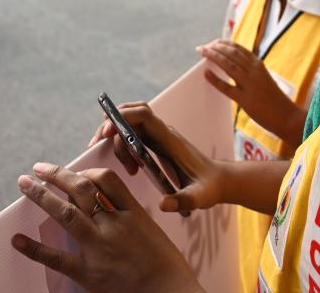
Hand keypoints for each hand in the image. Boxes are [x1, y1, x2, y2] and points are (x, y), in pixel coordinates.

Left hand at [12, 164, 201, 292]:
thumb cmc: (165, 267)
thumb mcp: (151, 231)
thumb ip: (127, 215)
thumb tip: (103, 204)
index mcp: (133, 213)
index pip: (105, 178)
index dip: (85, 171)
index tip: (73, 172)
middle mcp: (115, 226)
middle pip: (82, 189)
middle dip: (58, 175)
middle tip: (39, 168)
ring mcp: (100, 248)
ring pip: (66, 213)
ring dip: (42, 196)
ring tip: (25, 185)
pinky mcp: (90, 274)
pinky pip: (58, 258)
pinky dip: (35, 248)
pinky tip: (18, 239)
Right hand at [89, 103, 228, 213]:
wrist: (220, 181)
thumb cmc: (209, 188)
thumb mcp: (198, 198)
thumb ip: (182, 201)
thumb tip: (163, 204)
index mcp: (170, 139)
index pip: (143, 114)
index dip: (123, 117)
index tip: (107, 133)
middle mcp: (163, 133)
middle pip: (131, 114)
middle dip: (111, 125)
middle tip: (98, 146)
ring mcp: (159, 136)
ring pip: (131, 123)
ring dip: (117, 137)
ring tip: (125, 167)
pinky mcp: (157, 143)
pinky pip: (134, 133)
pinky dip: (123, 142)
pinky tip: (126, 164)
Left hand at [198, 39, 304, 148]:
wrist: (288, 117)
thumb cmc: (274, 99)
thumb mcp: (263, 78)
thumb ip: (250, 71)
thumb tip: (231, 64)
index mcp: (259, 65)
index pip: (238, 48)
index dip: (223, 43)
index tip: (213, 42)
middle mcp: (255, 71)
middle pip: (231, 53)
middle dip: (215, 47)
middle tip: (203, 48)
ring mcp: (250, 85)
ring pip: (228, 65)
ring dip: (213, 56)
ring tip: (202, 52)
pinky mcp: (246, 100)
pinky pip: (227, 87)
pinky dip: (215, 79)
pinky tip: (205, 73)